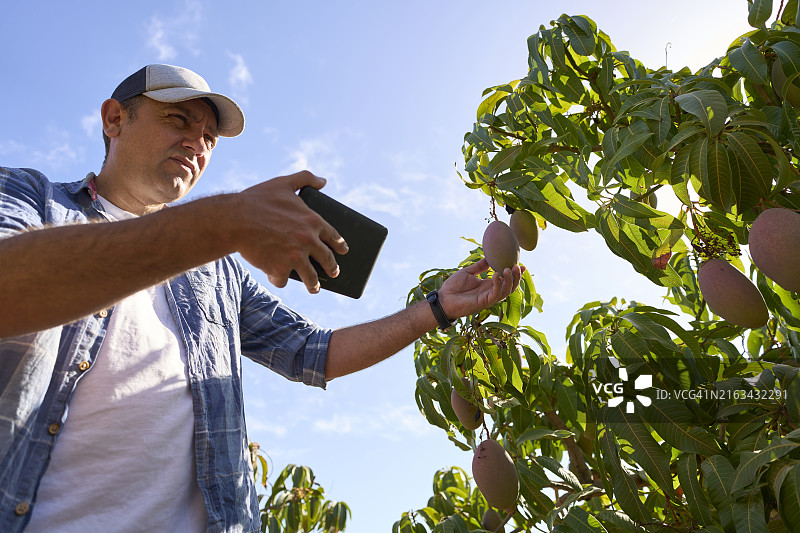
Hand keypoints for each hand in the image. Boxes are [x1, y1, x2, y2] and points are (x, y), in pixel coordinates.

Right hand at [232, 170, 347, 292]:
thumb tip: (323, 181)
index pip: (333, 236)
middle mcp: (308, 240)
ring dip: (314, 284)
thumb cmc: (257, 200)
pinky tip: (277, 278)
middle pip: (327, 259)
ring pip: (311, 277)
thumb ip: (305, 178)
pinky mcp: (280, 269)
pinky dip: (278, 279)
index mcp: (312, 221)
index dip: (340, 245)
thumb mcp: (283, 183)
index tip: (343, 251)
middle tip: (334, 272)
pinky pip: (283, 280)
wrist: (234, 219)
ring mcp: (295, 257)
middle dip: (332, 268)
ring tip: (314, 287)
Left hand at [437, 259, 523, 319]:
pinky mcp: (483, 302)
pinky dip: (498, 284)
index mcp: (488, 285)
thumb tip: (488, 257)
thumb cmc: (453, 287)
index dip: (515, 273)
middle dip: (517, 277)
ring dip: (510, 280)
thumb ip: (479, 266)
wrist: (442, 299)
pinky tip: (496, 275)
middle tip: (518, 266)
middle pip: (510, 286)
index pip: (506, 280)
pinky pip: (495, 294)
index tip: (521, 264)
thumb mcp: (467, 272)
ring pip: (506, 291)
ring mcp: (488, 298)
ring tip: (508, 269)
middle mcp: (490, 292)